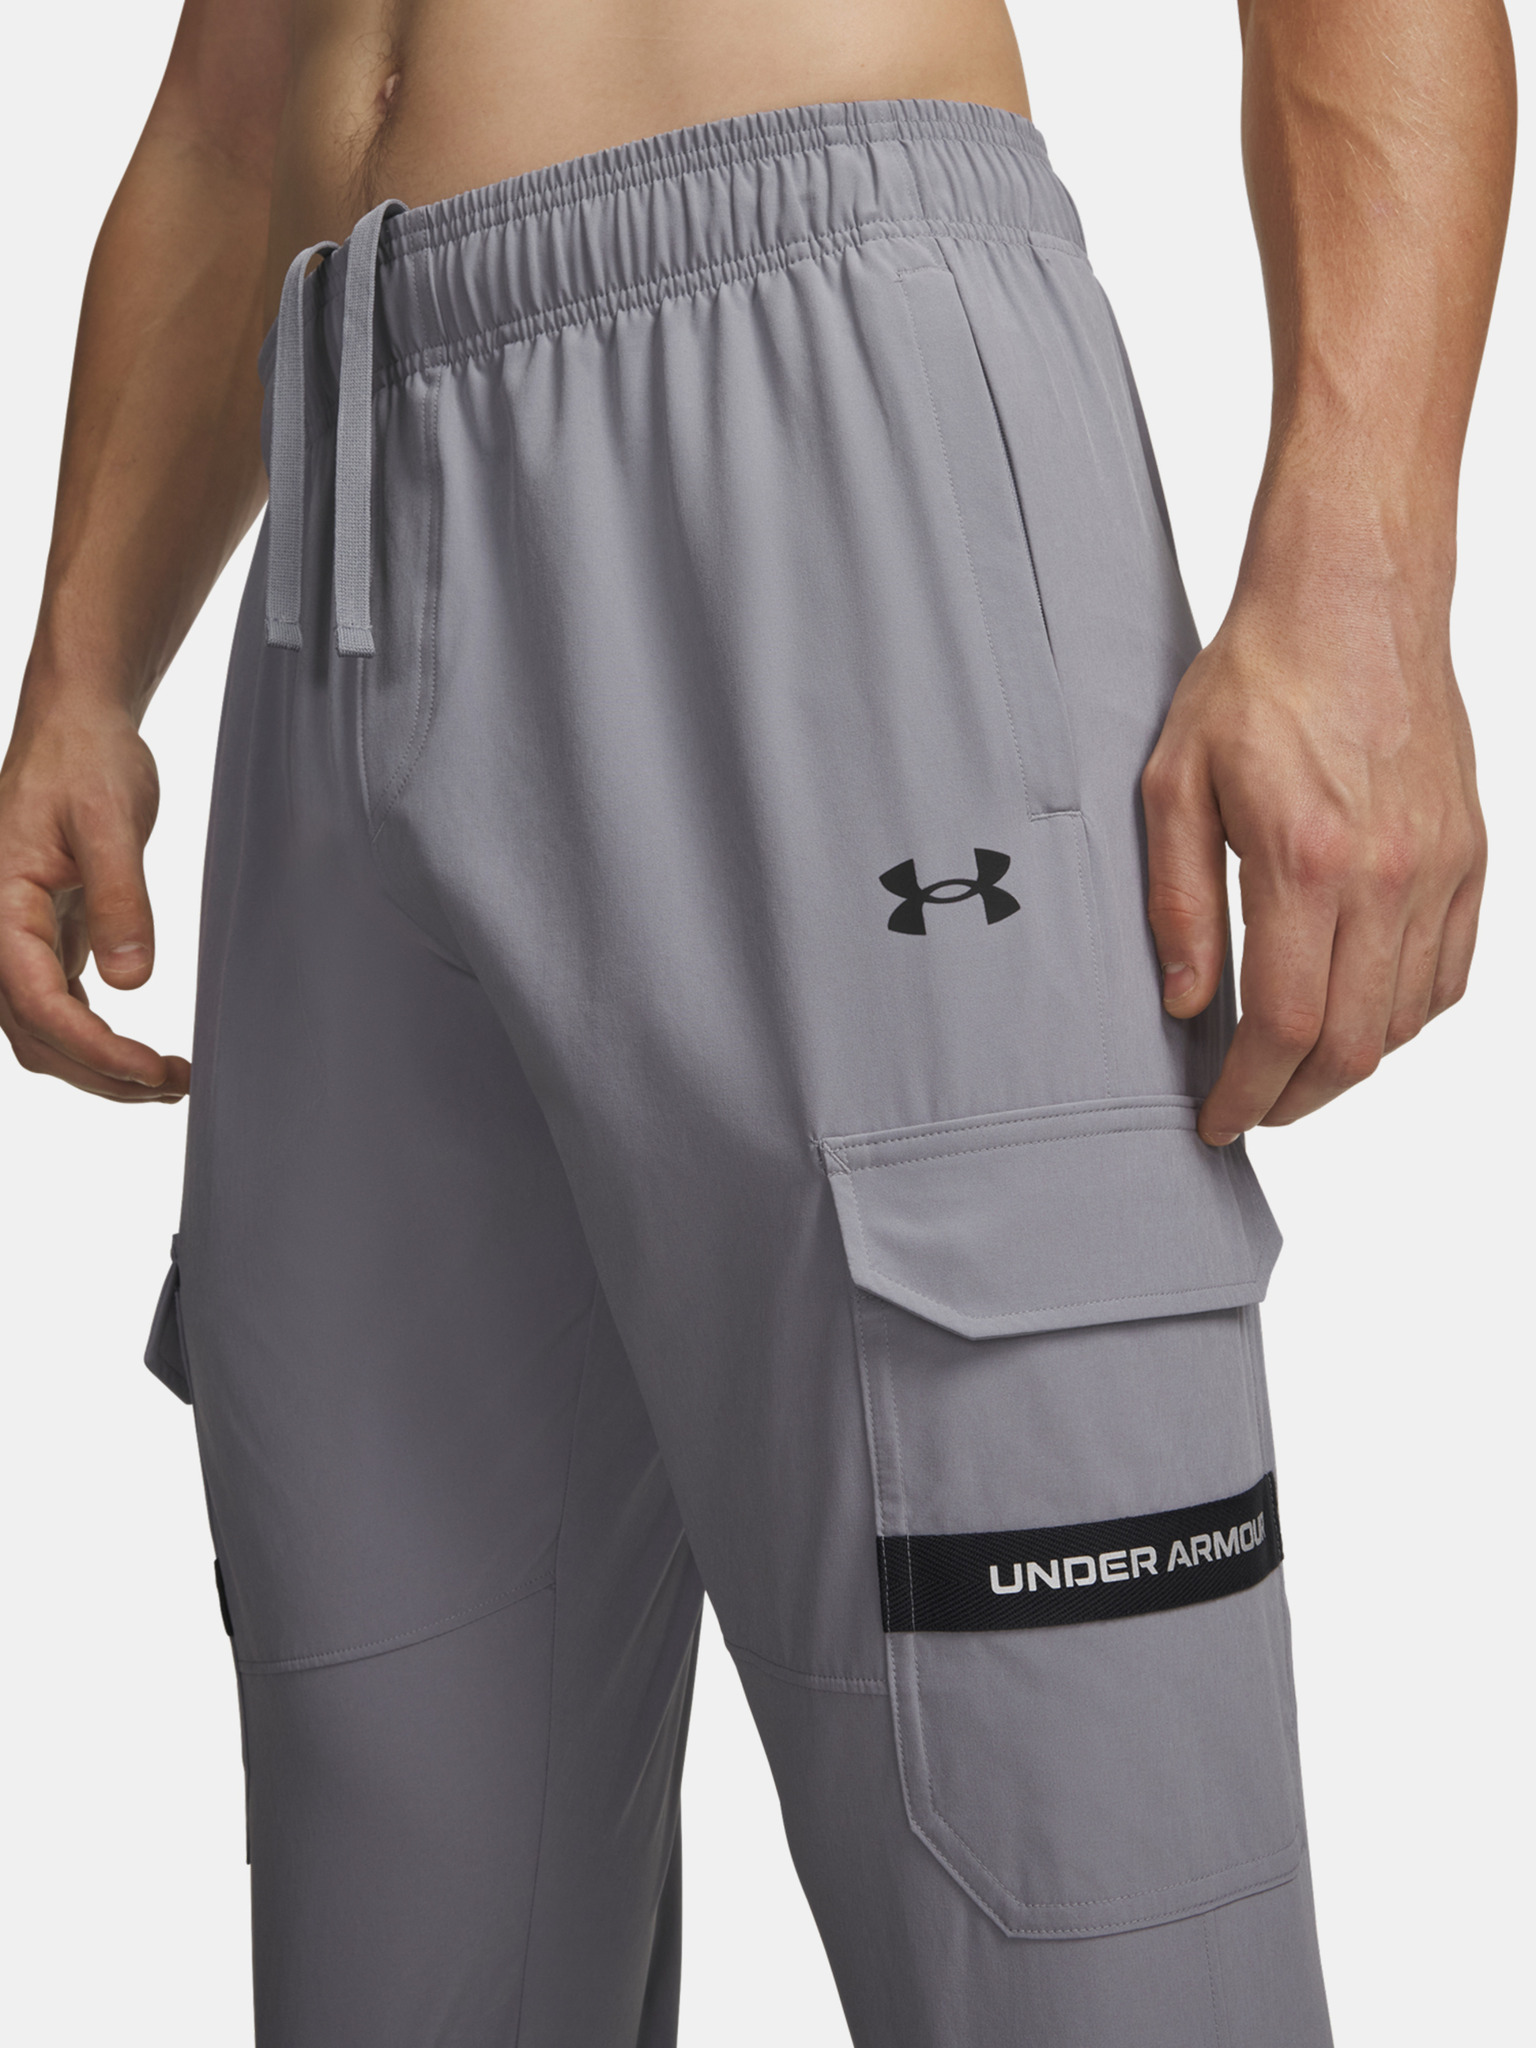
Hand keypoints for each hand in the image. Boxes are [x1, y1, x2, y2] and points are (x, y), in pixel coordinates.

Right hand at [0, 699, 189, 1100]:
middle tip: (176, 1084)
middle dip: (102, 1074)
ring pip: (42, 1032)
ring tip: (169, 1079)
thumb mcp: (110, 821)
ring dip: (99, 1068)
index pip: (38, 1004)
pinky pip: (56, 1009)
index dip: (95, 1050)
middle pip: (36, 1035)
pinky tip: (140, 1054)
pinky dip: (95, 1041)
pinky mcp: (41, 942)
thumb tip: (130, 982)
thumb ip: (119, 900)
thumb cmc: (85, 762)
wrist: (75, 731)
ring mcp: (15, 942)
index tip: (152, 1070)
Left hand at [1141, 547, 1483, 1146]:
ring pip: (1404, 1020)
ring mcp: (1439, 867)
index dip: (1246, 1094)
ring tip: (1291, 1067)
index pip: (1284, 1026)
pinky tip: (1357, 1012)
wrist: (1353, 596)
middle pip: (1351, 1045)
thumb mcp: (1174, 783)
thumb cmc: (1256, 678)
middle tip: (1250, 1108)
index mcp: (1306, 861)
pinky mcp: (1469, 853)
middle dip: (1294, 1100)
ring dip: (1346, 1064)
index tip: (1217, 1119)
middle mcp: (1387, 875)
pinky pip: (1450, 973)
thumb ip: (1178, 902)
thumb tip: (1186, 1002)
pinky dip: (1403, 1015)